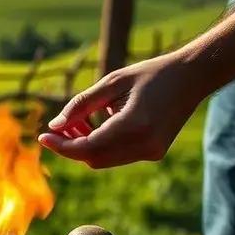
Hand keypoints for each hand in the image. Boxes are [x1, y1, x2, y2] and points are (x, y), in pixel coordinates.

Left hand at [38, 53, 205, 168]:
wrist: (192, 77)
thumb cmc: (150, 74)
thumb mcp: (111, 82)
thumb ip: (80, 105)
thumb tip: (53, 126)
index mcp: (134, 125)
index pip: (87, 147)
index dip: (61, 145)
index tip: (42, 137)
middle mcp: (145, 144)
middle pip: (92, 158)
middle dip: (70, 146)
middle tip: (57, 128)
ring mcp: (152, 152)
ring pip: (103, 160)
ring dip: (84, 147)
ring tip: (78, 122)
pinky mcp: (154, 153)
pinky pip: (117, 156)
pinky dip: (100, 146)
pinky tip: (96, 126)